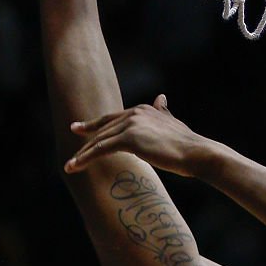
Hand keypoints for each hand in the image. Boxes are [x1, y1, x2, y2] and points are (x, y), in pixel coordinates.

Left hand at [65, 94, 206, 176]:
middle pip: (103, 130)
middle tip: (71, 157)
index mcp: (142, 109)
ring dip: (82, 155)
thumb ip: (162, 111)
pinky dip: (85, 158)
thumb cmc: (186, 143)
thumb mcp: (171, 122)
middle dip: (85, 143)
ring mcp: (131, 124)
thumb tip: (161, 98)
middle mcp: (135, 113)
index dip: (94, 125)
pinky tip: (74, 167)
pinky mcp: (128, 139)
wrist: (195, 152)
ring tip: (69, 167)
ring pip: (99, 141)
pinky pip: (101, 149)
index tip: (78, 128)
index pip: (112, 118)